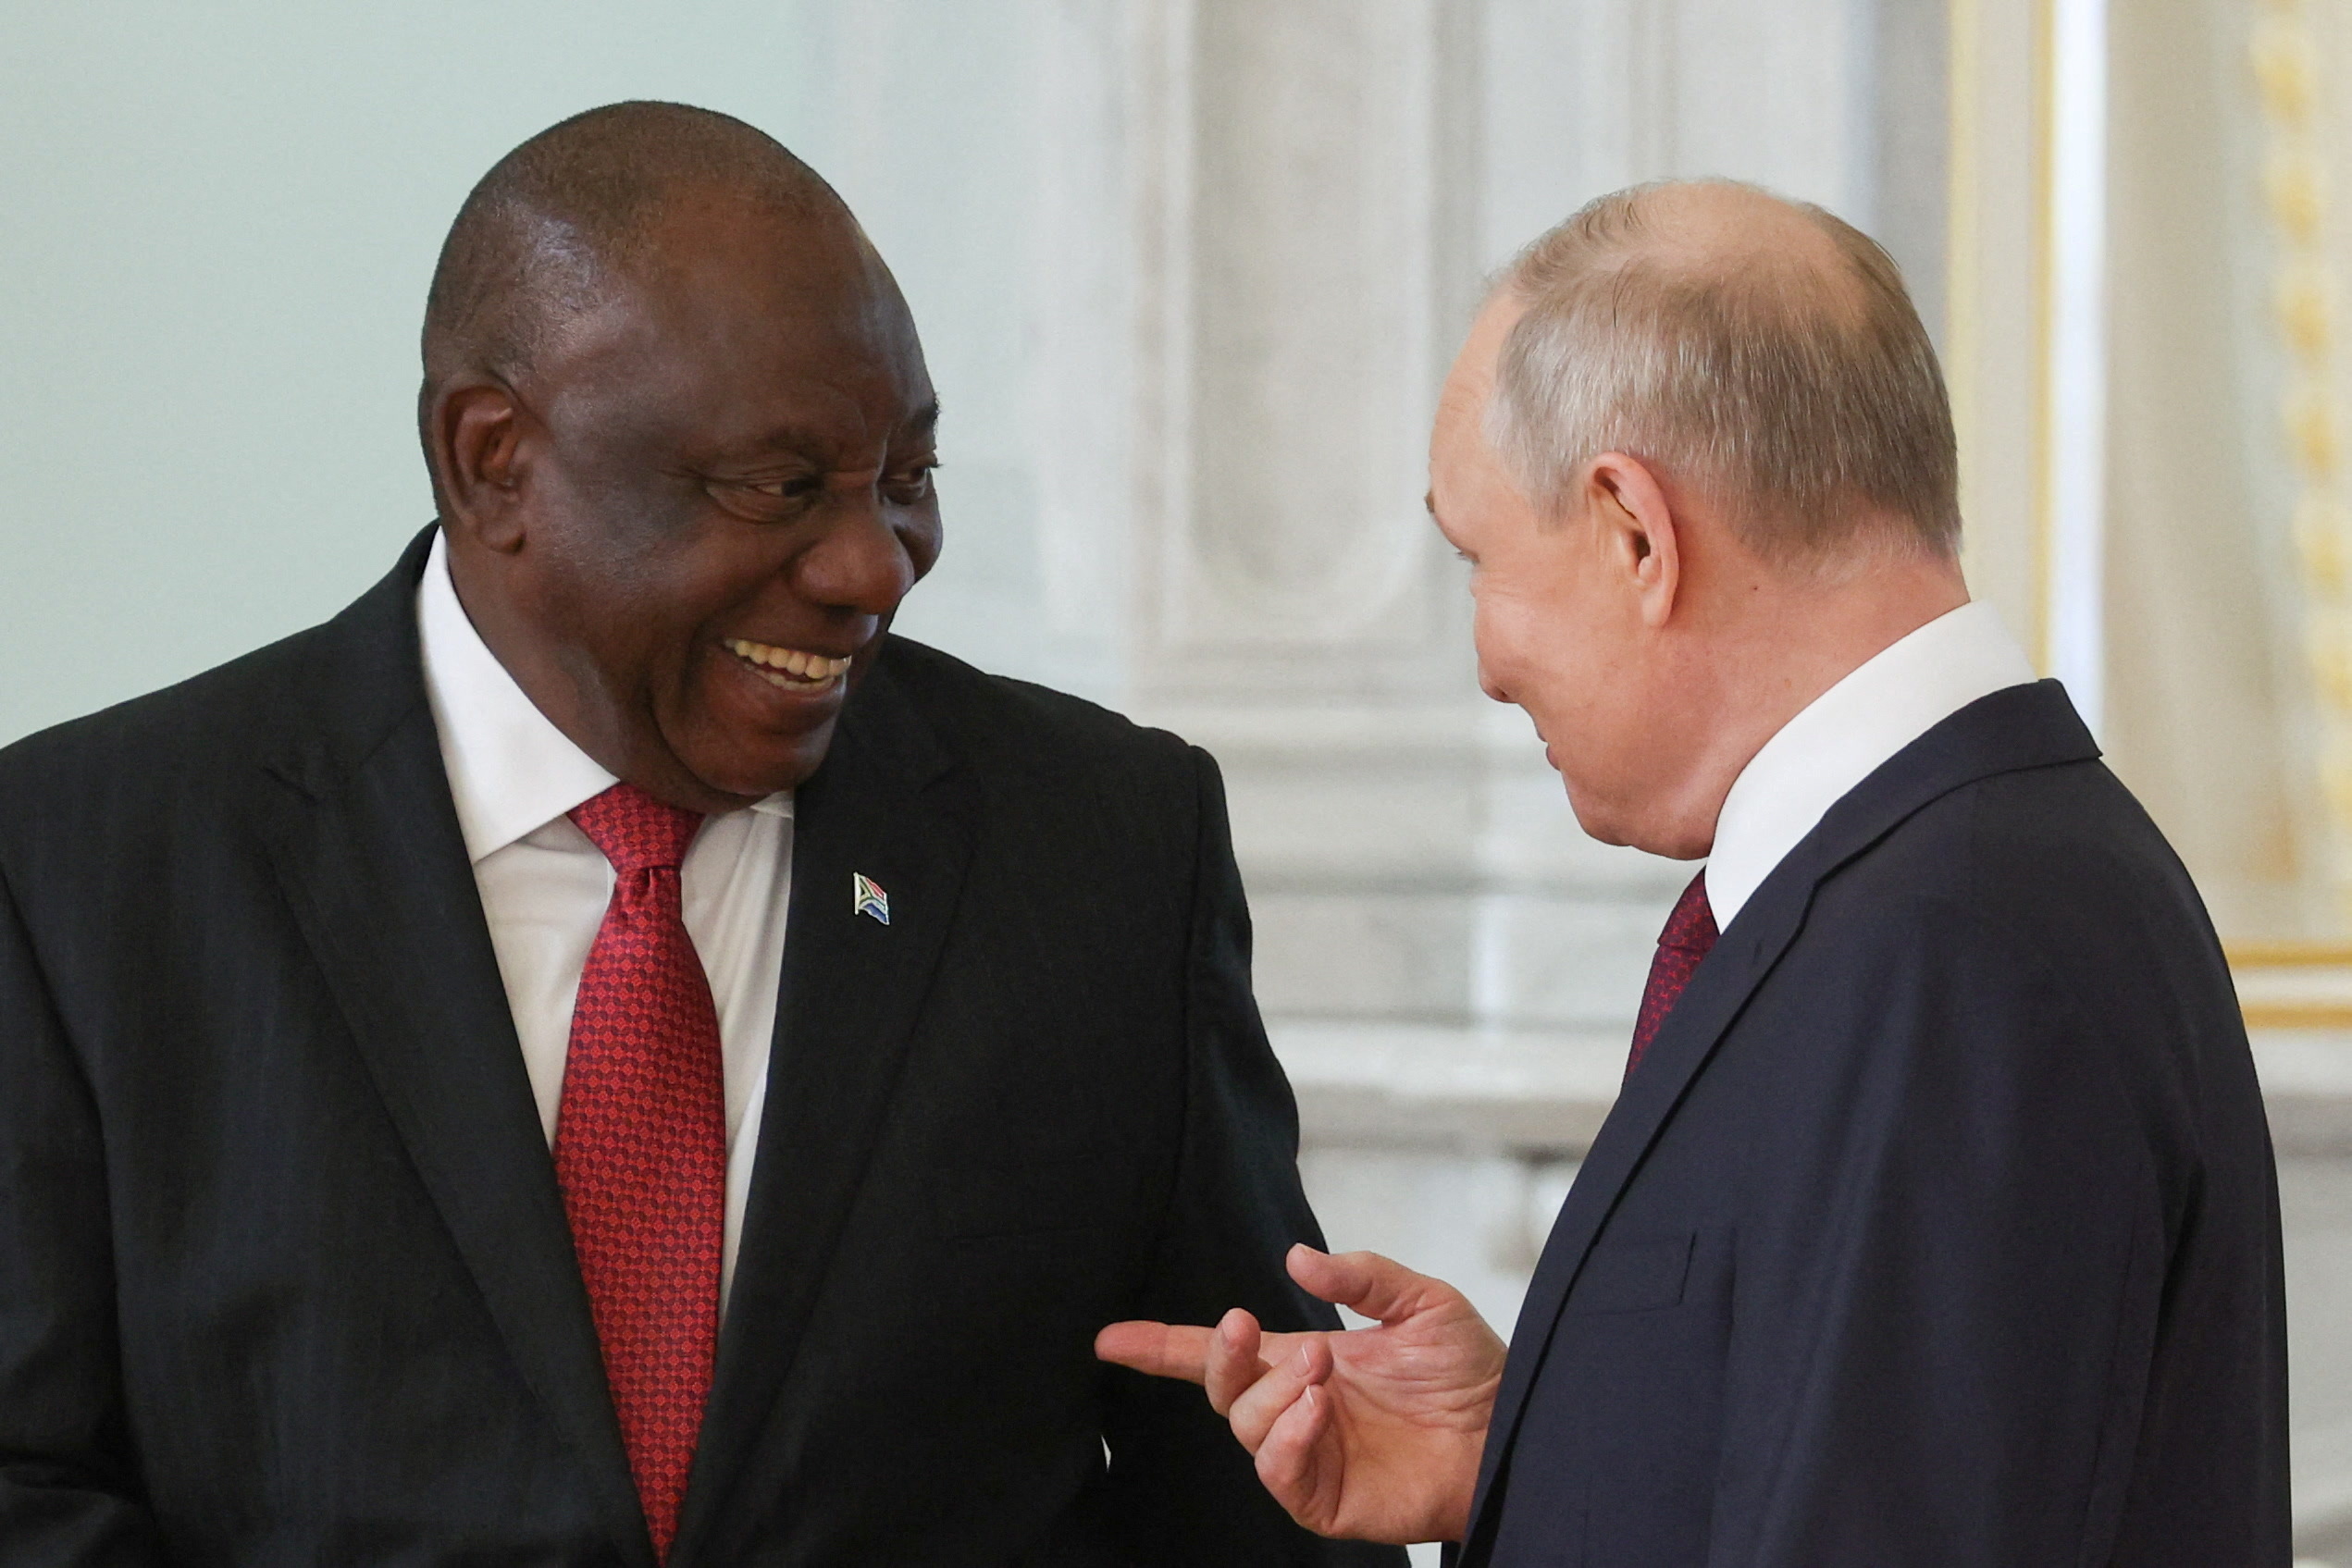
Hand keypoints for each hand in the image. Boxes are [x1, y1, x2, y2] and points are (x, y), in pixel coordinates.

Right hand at [1094, 1244, 1505, 1544]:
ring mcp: (1309, 1455)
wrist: (1511, 1430)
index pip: (1220, 1355)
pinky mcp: (1327, 1500)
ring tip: (1324, 1371)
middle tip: (1257, 1327)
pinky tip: (1318, 1412)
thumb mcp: (1421, 1303)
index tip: (1110, 1339)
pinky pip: (1279, 1475)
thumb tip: (1296, 1257)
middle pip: (1221, 1389)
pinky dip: (1286, 1440)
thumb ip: (1362, 1275)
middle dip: (1223, 1355)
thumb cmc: (1472, 1373)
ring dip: (1272, 1393)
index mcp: (1304, 1363)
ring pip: (1246, 1427)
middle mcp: (1296, 1409)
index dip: (1162, 1346)